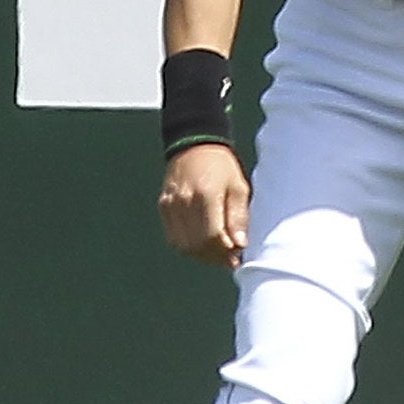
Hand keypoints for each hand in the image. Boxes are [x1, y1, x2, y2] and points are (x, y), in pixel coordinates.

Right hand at [159, 143, 251, 268]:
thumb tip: (239, 244)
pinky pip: (173, 237)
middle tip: (230, 259)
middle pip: (196, 244)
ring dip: (201, 255)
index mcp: (205, 195)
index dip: (225, 251)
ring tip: (217, 254)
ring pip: (183, 245)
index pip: (212, 236)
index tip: (237, 255)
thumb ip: (238, 216)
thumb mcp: (239, 186)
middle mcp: (184, 202)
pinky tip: (203, 245)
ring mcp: (170, 205)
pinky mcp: (163, 207)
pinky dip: (188, 247)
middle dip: (214, 257)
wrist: (195, 145)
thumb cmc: (221, 166)